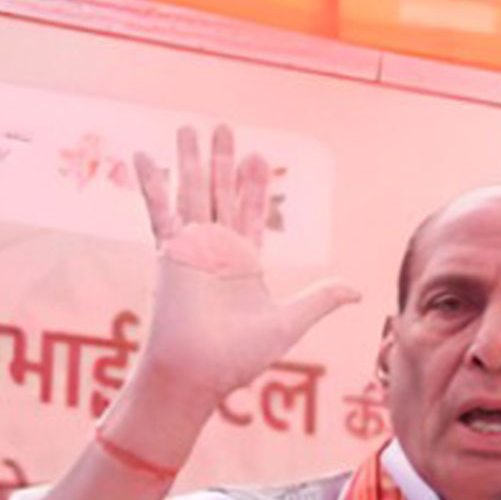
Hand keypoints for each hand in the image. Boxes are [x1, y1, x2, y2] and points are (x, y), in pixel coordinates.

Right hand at [131, 124, 360, 412]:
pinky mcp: (170, 250)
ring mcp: (191, 247)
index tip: (257, 156)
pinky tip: (143, 153)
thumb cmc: (239, 357)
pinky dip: (151, 182)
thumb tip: (357, 290)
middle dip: (222, 162)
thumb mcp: (289, 322)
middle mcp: (216, 250)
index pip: (251, 213)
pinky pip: (158, 209)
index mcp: (243, 263)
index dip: (254, 185)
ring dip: (191, 161)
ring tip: (190, 127)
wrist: (199, 372)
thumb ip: (320, 298)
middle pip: (220, 194)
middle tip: (222, 127)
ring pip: (192, 193)